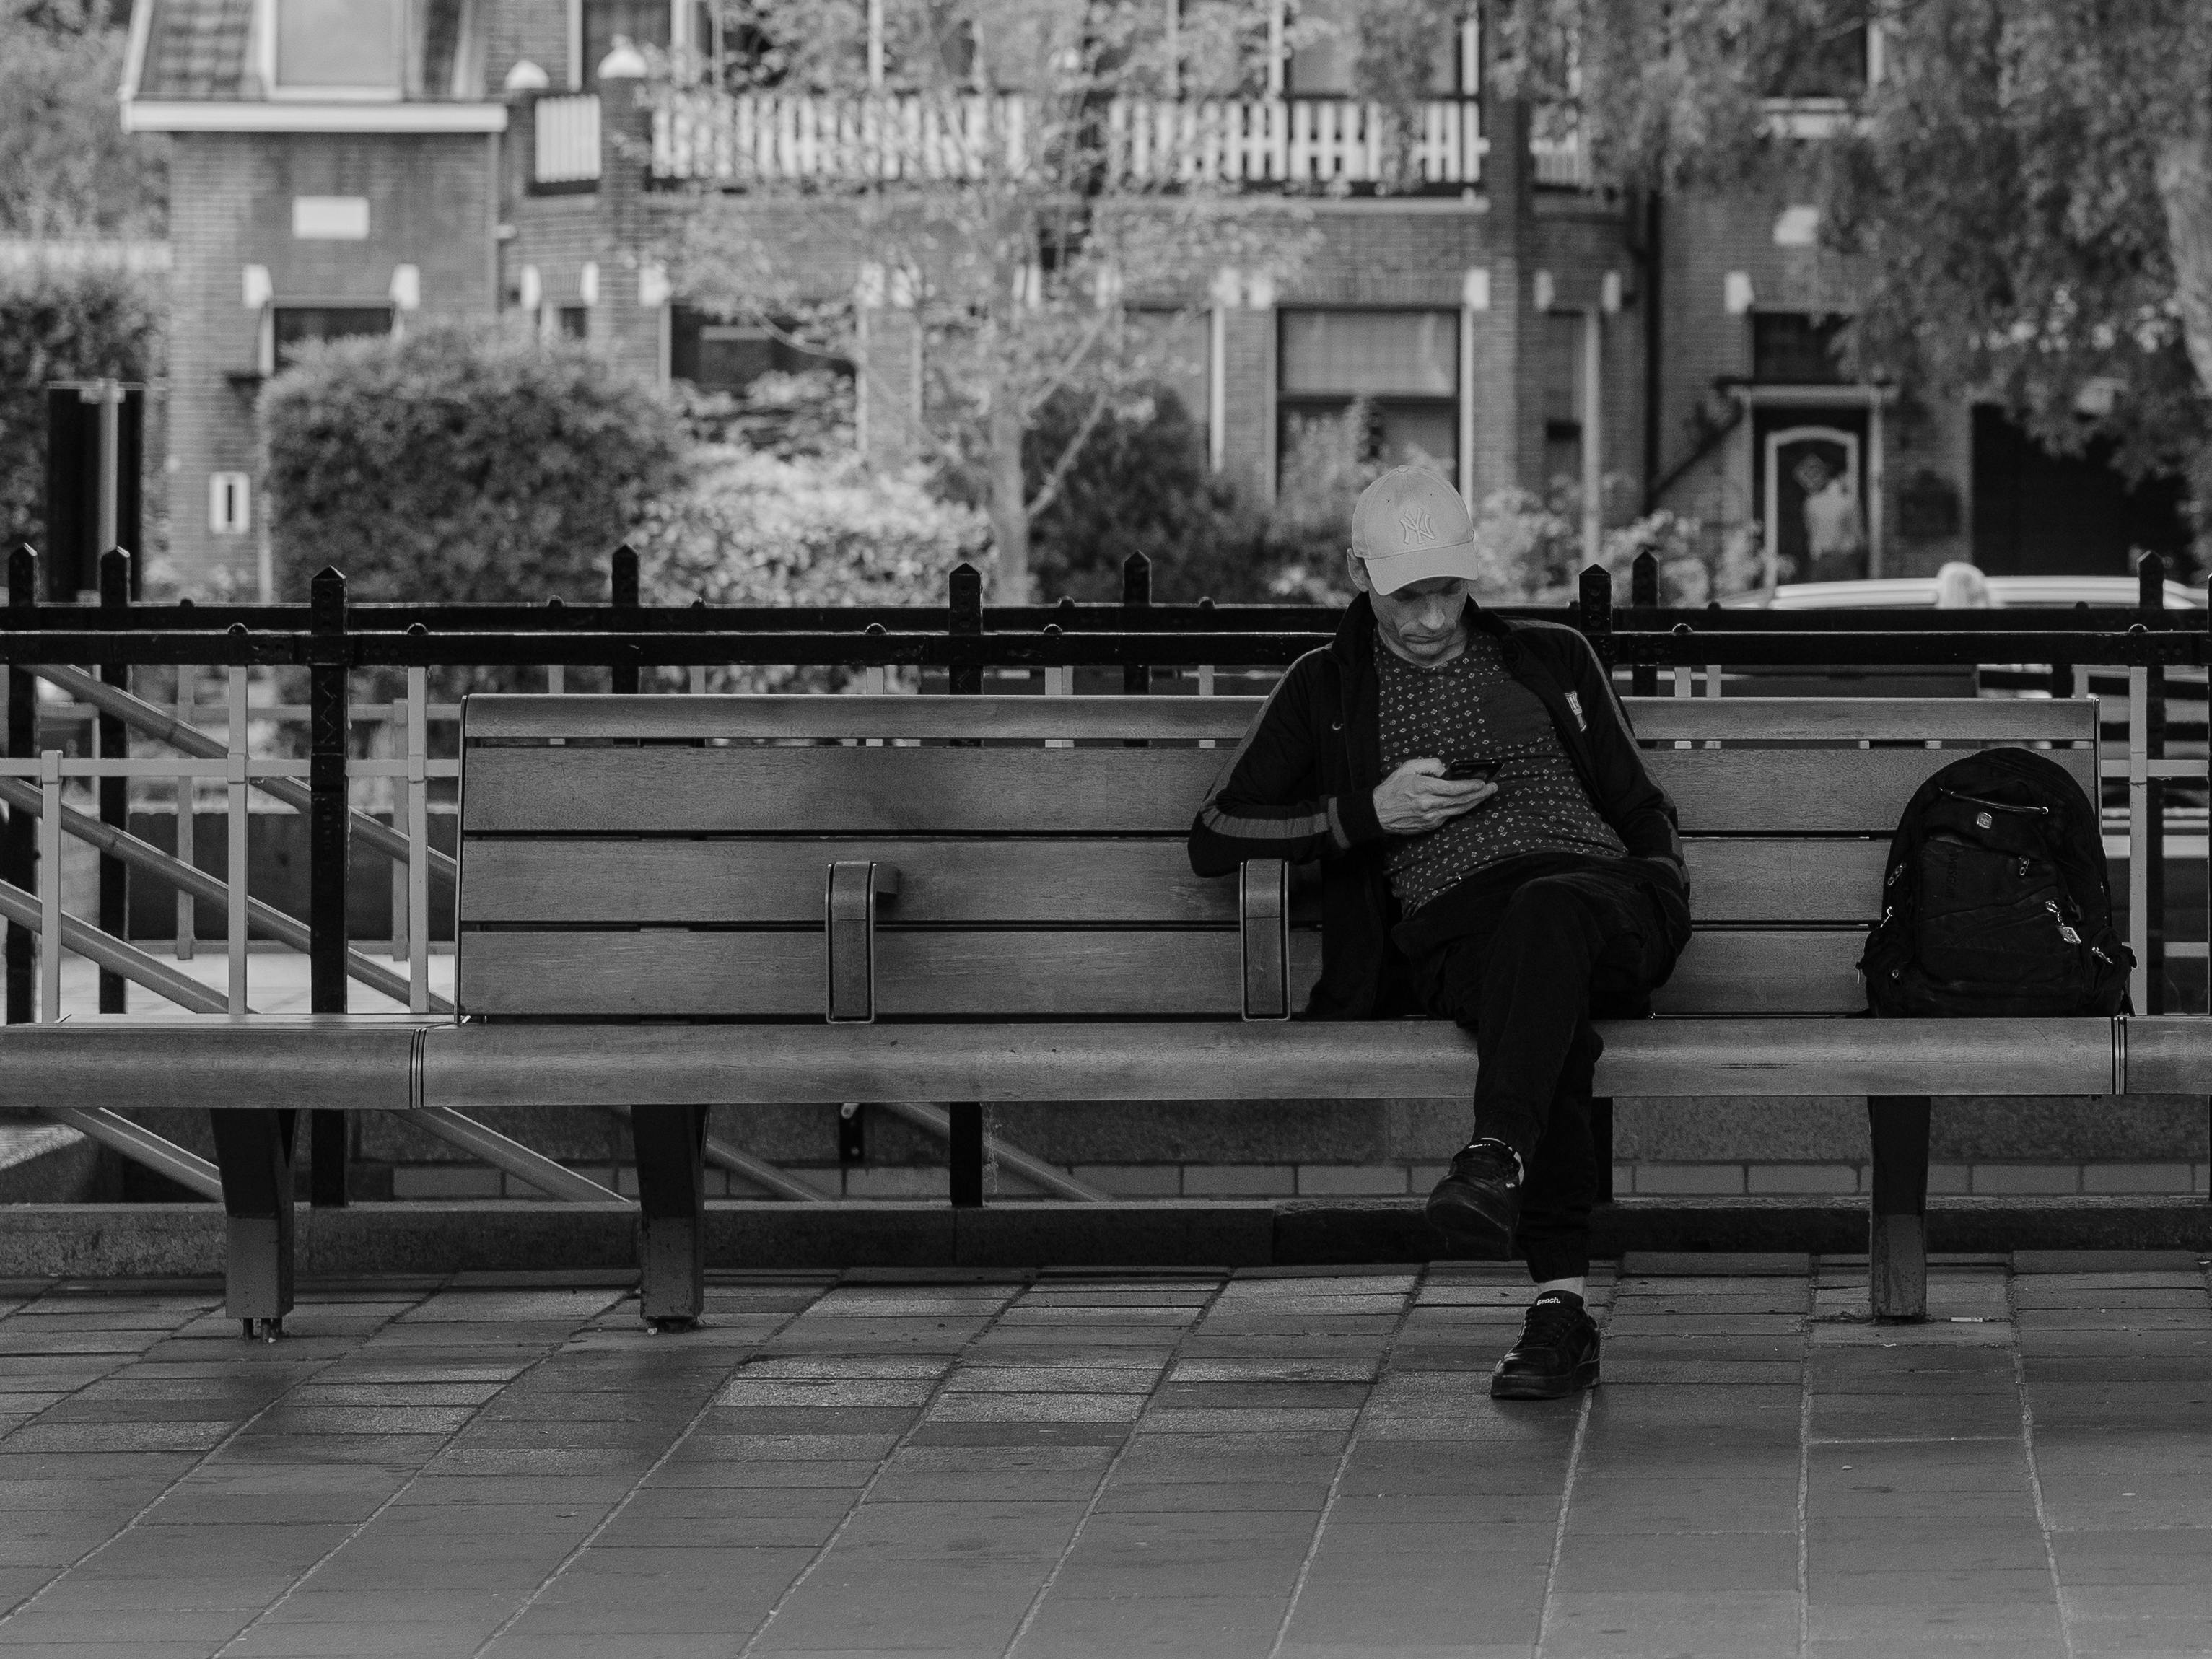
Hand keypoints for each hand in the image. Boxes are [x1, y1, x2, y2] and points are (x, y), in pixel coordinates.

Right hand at [1373, 758, 1495, 834]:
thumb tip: (1446, 769)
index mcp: (1422, 788)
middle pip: (1461, 800)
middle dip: (1479, 794)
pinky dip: (1461, 808)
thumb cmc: (1392, 789)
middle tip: (1492, 787)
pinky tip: (1470, 802)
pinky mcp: (1430, 825)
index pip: (1453, 788)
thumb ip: (1429, 764)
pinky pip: (1450, 816)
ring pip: (1459, 810)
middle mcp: (1428, 805)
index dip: (1470, 786)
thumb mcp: (1407, 767)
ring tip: (1486, 794)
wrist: (1378, 813)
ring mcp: (1430, 818)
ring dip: (1475, 802)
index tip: (1482, 782)